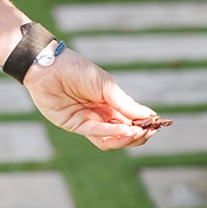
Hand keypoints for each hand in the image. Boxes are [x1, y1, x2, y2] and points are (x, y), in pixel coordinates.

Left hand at [23, 47, 157, 150]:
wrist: (50, 67)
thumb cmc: (78, 70)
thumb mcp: (107, 86)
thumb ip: (126, 104)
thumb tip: (150, 116)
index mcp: (111, 105)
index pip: (132, 121)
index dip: (144, 125)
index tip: (156, 125)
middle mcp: (101, 116)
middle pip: (124, 134)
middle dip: (138, 135)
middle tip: (149, 131)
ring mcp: (88, 122)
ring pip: (111, 140)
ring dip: (126, 138)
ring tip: (137, 132)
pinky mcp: (75, 126)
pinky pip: (97, 134)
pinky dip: (112, 133)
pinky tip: (124, 129)